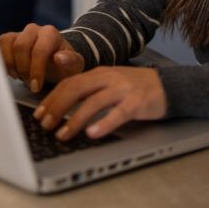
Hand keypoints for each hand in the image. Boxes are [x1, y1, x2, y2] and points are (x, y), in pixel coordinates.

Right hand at [0, 23, 84, 92]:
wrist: (55, 62)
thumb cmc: (64, 65)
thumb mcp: (73, 67)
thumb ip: (71, 62)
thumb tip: (59, 58)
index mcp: (50, 33)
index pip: (39, 50)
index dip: (36, 70)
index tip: (35, 87)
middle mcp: (33, 29)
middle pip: (20, 46)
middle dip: (23, 69)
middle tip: (28, 83)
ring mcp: (19, 33)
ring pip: (6, 44)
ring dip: (11, 65)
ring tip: (19, 76)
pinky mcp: (7, 39)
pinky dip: (1, 61)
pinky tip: (10, 72)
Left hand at [33, 66, 166, 140]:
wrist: (169, 85)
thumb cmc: (135, 88)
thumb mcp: (110, 83)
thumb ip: (90, 90)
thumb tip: (62, 107)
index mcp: (98, 73)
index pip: (69, 82)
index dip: (52, 98)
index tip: (39, 113)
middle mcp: (108, 77)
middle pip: (76, 88)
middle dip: (57, 107)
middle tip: (45, 124)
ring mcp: (123, 89)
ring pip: (93, 102)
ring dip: (74, 119)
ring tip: (62, 134)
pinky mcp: (137, 102)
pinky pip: (117, 113)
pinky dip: (103, 124)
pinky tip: (92, 134)